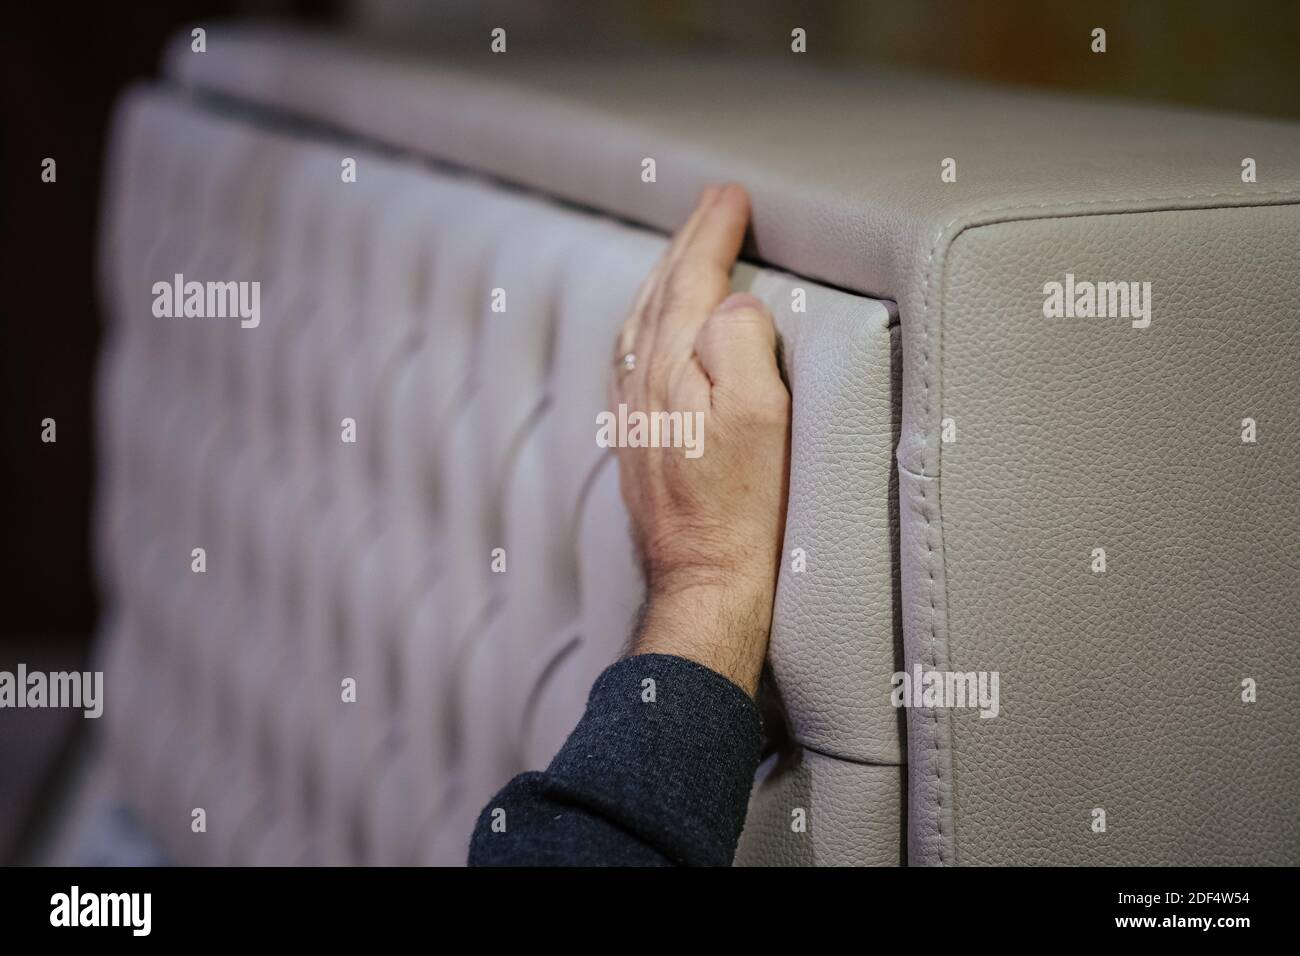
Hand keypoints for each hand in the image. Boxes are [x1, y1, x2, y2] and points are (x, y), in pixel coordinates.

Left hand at [609, 183, 790, 696]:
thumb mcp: (760, 419)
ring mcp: (634, 414)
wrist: (704, 581)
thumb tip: (731, 303)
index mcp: (673, 369)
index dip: (714, 233)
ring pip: (640, 321)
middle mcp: (642, 384)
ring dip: (665, 274)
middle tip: (714, 202)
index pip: (692, 281)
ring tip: (688, 246)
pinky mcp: (638, 441)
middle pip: (659, 292)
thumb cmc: (743, 508)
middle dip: (688, 241)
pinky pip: (632, 356)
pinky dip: (648, 320)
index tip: (733, 195)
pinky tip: (655, 326)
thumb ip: (741, 346)